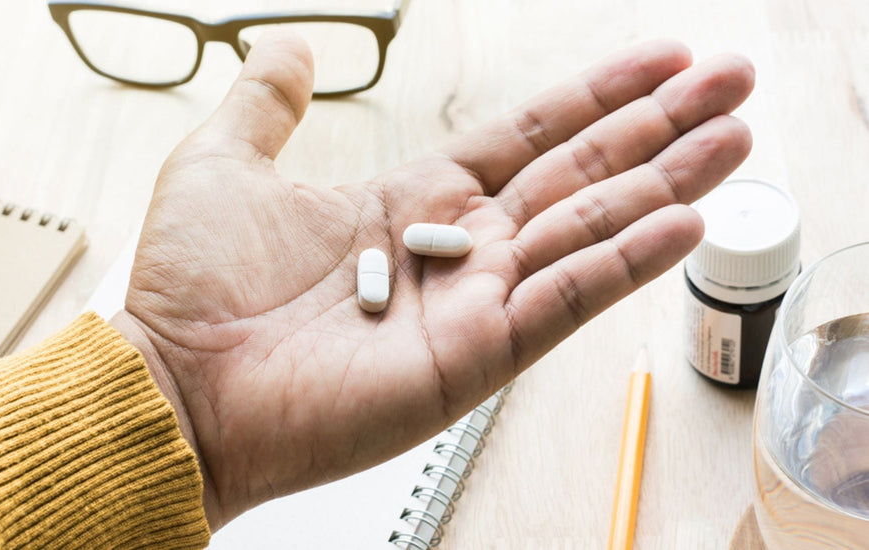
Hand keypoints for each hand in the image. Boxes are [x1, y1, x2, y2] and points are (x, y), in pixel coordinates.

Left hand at [110, 32, 752, 529]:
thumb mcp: (226, 163)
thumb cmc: (189, 287)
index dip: (594, 98)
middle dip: (658, 128)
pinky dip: (624, 263)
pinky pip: (561, 302)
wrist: (172, 382)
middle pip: (577, 176)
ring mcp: (469, 306)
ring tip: (735, 138)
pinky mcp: (470, 358)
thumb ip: (268, 103)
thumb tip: (289, 46)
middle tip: (733, 83)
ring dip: (665, 185)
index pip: (525, 138)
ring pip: (586, 233)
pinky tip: (682, 222)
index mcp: (411, 202)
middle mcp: (454, 251)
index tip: (661, 59)